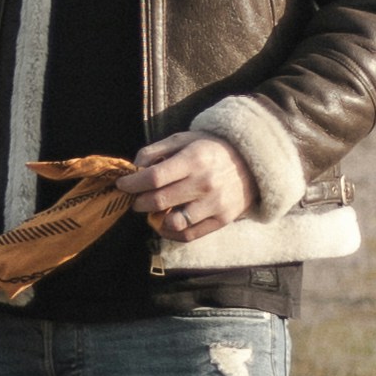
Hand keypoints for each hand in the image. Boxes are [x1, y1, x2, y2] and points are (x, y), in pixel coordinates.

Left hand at [118, 134, 254, 246]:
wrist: (252, 162)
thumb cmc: (211, 149)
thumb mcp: (184, 140)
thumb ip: (156, 150)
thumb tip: (134, 167)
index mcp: (194, 159)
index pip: (154, 177)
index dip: (132, 183)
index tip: (123, 184)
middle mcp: (204, 183)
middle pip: (159, 201)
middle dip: (139, 202)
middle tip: (135, 199)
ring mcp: (214, 204)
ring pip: (173, 222)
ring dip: (155, 219)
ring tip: (153, 211)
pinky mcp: (222, 219)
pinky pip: (189, 235)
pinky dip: (171, 233)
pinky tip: (166, 223)